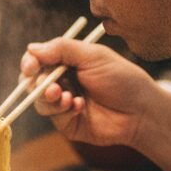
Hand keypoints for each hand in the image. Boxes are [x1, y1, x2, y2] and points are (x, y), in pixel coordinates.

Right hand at [19, 37, 156, 147]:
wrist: (140, 111)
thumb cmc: (122, 79)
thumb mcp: (94, 56)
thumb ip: (62, 49)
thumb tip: (31, 48)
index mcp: (67, 61)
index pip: (38, 59)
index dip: (30, 62)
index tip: (30, 66)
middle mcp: (62, 81)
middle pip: (32, 81)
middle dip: (37, 82)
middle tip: (50, 85)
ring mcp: (63, 103)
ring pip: (39, 100)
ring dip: (49, 97)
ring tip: (67, 96)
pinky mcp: (67, 123)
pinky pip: (53, 116)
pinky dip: (63, 110)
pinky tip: (80, 106)